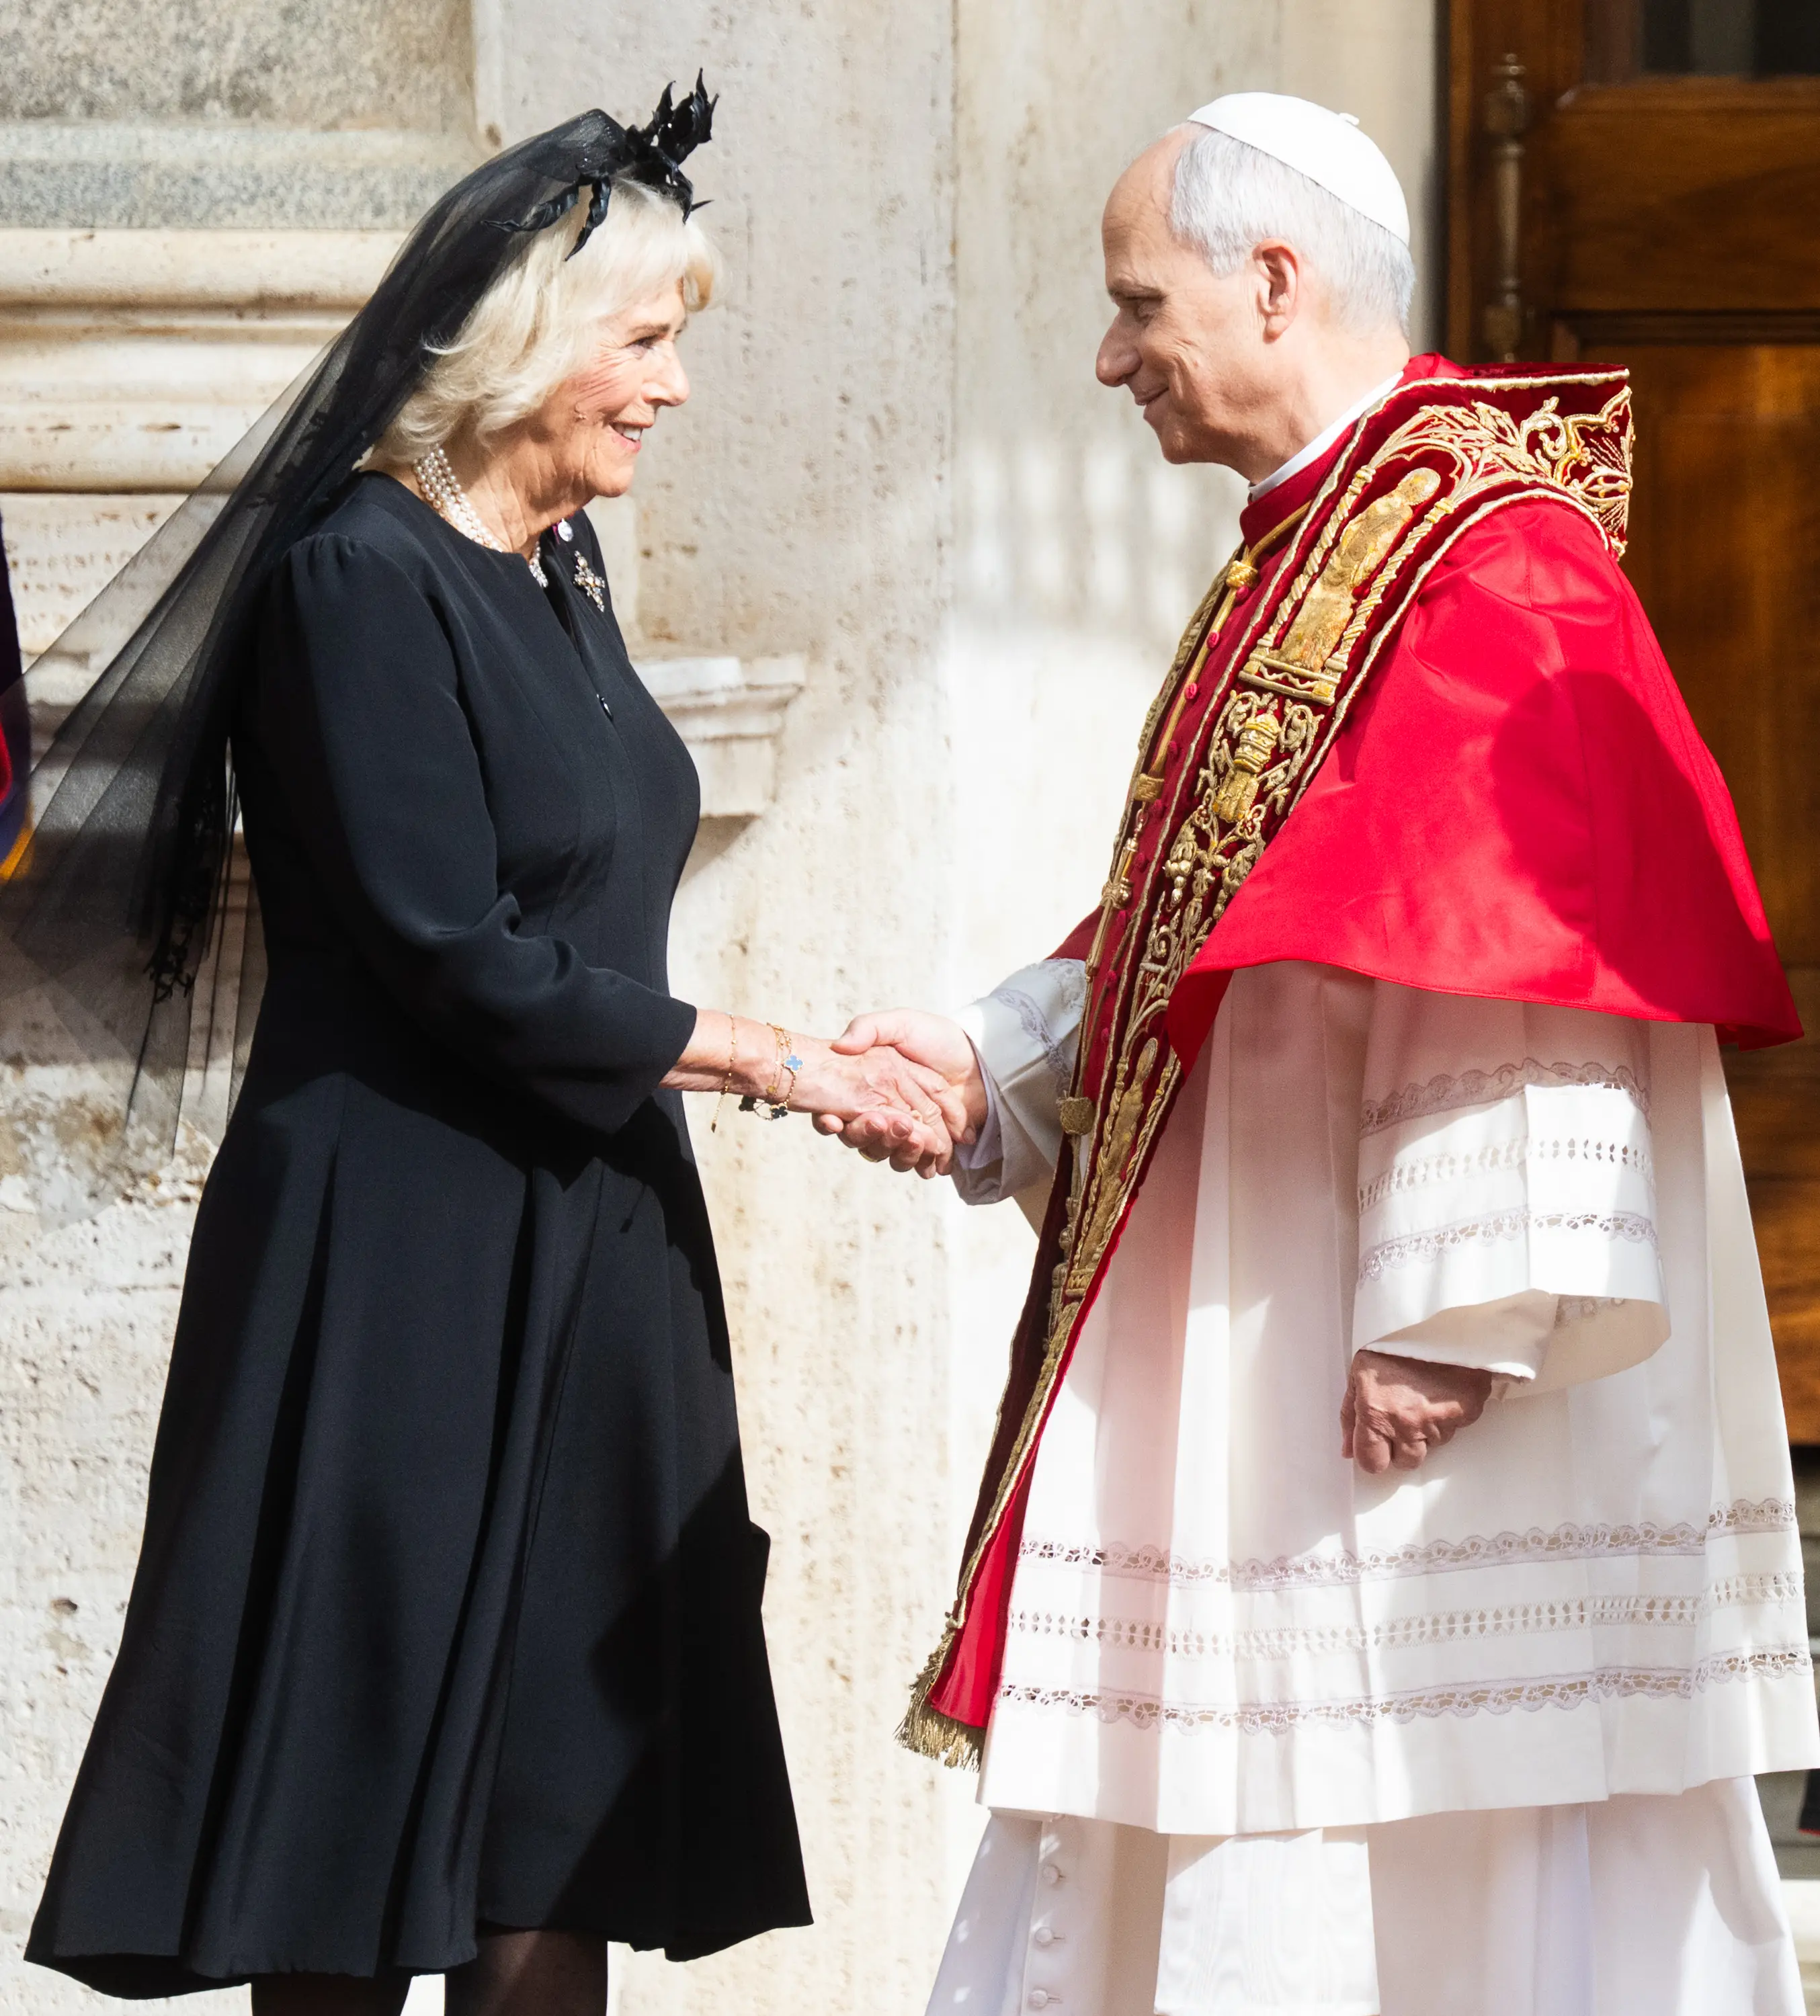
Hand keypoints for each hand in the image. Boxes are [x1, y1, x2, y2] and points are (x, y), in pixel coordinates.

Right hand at [814, 1010, 987, 1176]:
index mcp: (873, 1090)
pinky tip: (932, 1162)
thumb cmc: (937, 1037)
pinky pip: (921, 1164)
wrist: (980, 1055)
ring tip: (917, 1139)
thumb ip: (868, 1028)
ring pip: (891, 1155)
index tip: (834, 1120)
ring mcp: (910, 1132)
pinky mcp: (934, 1146)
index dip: (836, 1121)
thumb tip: (840, 1046)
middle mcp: (887, 1114)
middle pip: (868, 1139)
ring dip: (900, 1152)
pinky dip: (924, 1164)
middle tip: (887, 1124)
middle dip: (872, 1137)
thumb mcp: (900, 1023)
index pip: (849, 1113)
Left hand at [1341, 1349, 1493, 1474]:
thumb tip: (1346, 1449)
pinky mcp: (1466, 1414)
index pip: (1372, 1462)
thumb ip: (1350, 1415)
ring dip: (1425, 1429)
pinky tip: (1440, 1392)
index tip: (1375, 1443)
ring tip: (1422, 1396)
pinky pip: (1454, 1429)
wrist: (1437, 1322)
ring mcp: (1439, 1422)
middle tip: (1401, 1418)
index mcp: (1375, 1412)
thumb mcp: (1359, 1374)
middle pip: (1405, 1462)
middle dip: (1401, 1446)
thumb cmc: (1393, 1344)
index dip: (1373, 1454)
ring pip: (1431, 1446)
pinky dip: (1447, 1416)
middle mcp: (1407, 1424)